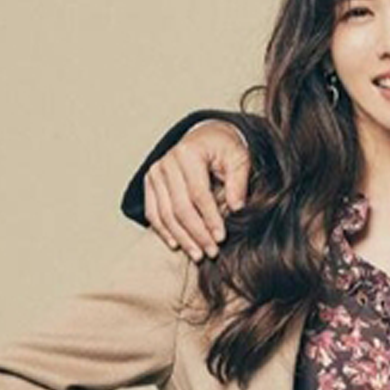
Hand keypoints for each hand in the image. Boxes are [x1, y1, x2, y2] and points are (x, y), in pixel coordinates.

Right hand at [144, 120, 250, 260]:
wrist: (205, 136)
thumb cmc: (224, 148)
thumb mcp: (239, 158)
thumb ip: (239, 182)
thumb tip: (236, 208)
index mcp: (188, 153)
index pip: (199, 194)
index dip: (210, 218)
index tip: (221, 238)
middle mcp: (167, 162)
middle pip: (180, 207)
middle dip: (196, 233)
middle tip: (211, 252)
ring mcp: (155, 172)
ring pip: (165, 213)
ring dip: (181, 237)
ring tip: (197, 254)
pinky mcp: (150, 182)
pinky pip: (153, 212)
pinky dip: (164, 230)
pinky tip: (176, 244)